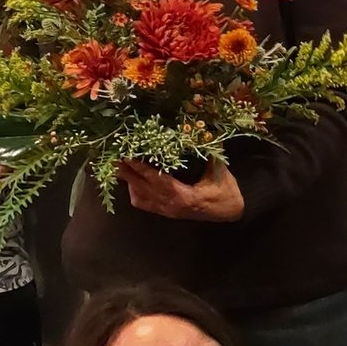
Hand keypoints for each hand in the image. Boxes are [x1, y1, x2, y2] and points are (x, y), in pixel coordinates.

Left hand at [118, 157, 245, 221]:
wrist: (232, 213)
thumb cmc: (227, 192)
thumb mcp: (220, 171)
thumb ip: (209, 153)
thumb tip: (201, 131)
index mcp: (183, 196)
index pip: (156, 180)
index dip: (140, 168)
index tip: (127, 156)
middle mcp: (170, 206)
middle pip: (142, 189)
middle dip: (127, 173)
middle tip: (114, 158)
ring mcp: (167, 211)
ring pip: (139, 198)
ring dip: (129, 183)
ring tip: (119, 167)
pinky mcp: (167, 213)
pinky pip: (144, 204)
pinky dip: (135, 193)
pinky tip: (132, 183)